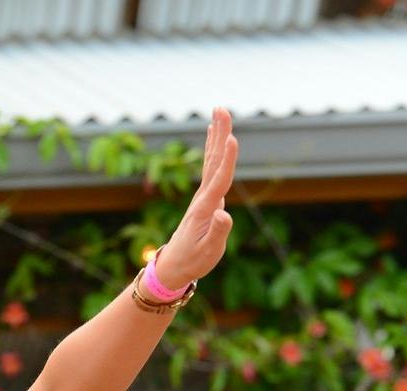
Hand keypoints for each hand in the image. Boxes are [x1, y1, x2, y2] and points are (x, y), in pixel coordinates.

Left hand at [156, 107, 238, 286]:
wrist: (174, 266)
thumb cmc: (194, 261)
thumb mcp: (209, 252)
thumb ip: (217, 232)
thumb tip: (224, 215)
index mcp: (205, 208)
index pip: (219, 180)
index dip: (227, 160)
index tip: (232, 138)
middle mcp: (203, 197)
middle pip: (213, 161)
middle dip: (219, 135)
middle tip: (221, 108)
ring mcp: (203, 195)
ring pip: (211, 160)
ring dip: (216, 135)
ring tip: (219, 112)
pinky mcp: (204, 197)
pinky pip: (210, 167)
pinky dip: (213, 149)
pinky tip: (214, 135)